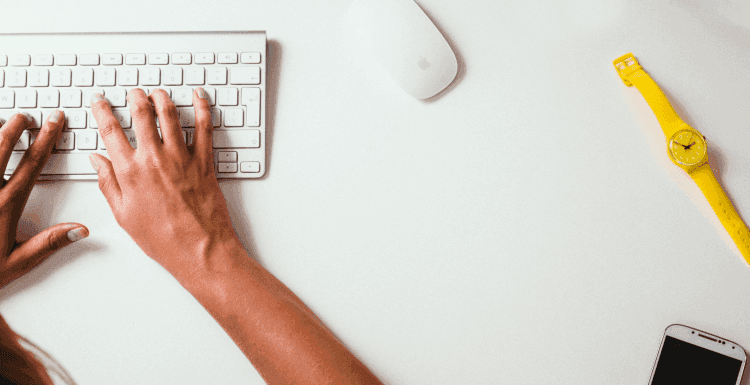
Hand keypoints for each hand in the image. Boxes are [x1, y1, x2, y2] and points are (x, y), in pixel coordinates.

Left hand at [0, 112, 87, 288]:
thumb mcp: (17, 262)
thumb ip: (50, 243)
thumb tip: (82, 229)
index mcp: (5, 205)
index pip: (32, 164)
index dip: (46, 140)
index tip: (54, 122)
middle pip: (0, 148)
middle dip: (14, 127)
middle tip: (24, 115)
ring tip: (0, 121)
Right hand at [89, 89, 239, 280]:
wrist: (200, 249)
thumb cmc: (163, 239)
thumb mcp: (124, 215)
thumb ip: (108, 184)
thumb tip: (96, 161)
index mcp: (130, 172)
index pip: (110, 131)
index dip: (102, 110)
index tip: (99, 100)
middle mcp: (155, 159)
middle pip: (142, 114)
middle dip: (135, 98)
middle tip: (133, 92)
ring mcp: (182, 158)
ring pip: (170, 115)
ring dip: (162, 98)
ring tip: (158, 92)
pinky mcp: (205, 162)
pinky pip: (205, 127)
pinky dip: (202, 108)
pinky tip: (199, 96)